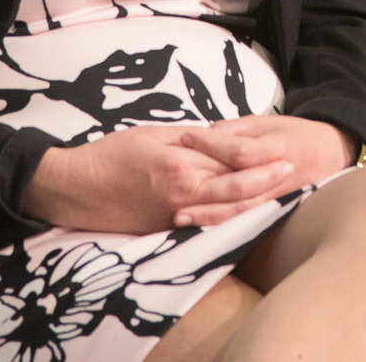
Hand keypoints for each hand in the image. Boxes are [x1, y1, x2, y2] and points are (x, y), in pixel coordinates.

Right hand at [23, 125, 292, 233]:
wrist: (73, 189)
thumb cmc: (111, 155)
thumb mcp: (155, 134)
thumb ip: (192, 138)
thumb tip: (222, 138)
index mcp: (180, 166)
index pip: (231, 164)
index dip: (261, 162)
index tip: (285, 156)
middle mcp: (181, 194)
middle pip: (235, 192)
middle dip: (267, 184)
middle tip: (292, 174)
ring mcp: (174, 217)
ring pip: (224, 214)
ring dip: (253, 206)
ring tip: (280, 197)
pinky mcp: (165, 231)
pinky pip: (204, 226)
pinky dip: (226, 221)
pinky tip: (244, 216)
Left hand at [173, 116, 351, 226]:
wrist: (332, 154)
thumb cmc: (296, 135)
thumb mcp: (268, 123)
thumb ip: (236, 130)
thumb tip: (203, 136)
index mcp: (279, 149)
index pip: (241, 150)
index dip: (212, 144)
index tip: (185, 137)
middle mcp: (281, 178)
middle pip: (240, 189)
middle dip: (205, 191)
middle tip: (173, 189)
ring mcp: (280, 200)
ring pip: (242, 213)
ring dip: (210, 217)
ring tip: (180, 218)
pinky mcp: (278, 214)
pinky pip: (249, 224)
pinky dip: (224, 228)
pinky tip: (202, 231)